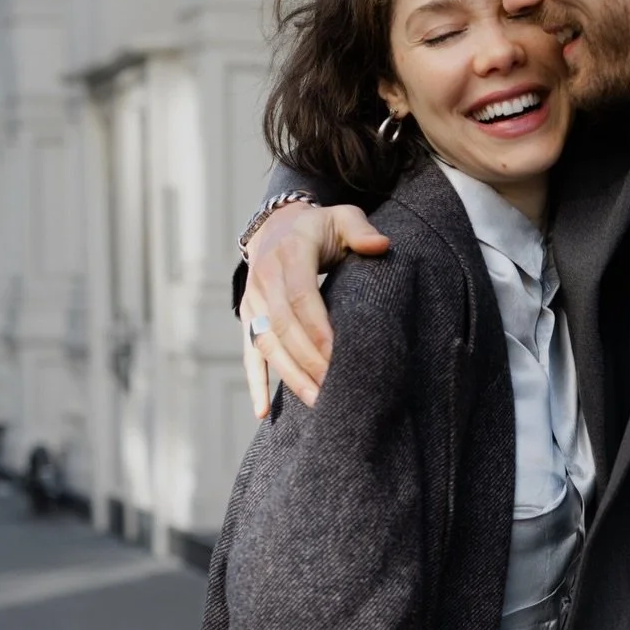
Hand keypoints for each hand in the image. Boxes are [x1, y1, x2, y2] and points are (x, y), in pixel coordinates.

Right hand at [240, 200, 389, 416]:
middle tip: (334, 389)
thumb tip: (381, 246)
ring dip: (290, 376)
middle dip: (308, 361)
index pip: (301, 297)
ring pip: (268, 345)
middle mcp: (265, 280)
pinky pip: (250, 354)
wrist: (275, 227)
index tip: (337, 357)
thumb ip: (360, 229)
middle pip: (284, 328)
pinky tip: (263, 412)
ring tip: (316, 402)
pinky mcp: (248, 319)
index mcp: (290, 255)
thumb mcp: (341, 217)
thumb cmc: (319, 228)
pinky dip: (256, 382)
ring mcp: (253, 302)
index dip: (317, 329)